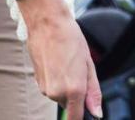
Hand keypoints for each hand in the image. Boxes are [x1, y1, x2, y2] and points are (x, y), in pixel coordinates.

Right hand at [20, 0, 102, 119]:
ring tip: (67, 62)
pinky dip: (56, 79)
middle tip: (79, 69)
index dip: (83, 117)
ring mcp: (45, 89)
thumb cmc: (70, 38)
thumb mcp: (88, 64)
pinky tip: (57, 62)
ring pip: (60, 95)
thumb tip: (97, 113)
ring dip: (66, 85)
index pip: (76, 118)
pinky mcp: (37, 82)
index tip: (88, 114)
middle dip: (76, 93)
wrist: (47, 22)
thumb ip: (93, 91)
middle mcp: (57, 93)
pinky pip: (51, 88)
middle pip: (70, 104)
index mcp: (74, 89)